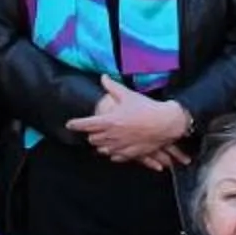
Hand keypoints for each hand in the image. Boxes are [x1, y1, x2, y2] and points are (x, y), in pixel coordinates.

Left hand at [66, 78, 189, 162]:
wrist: (166, 123)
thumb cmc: (146, 108)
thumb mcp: (128, 95)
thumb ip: (113, 87)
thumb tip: (103, 77)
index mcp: (110, 121)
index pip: (86, 125)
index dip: (75, 124)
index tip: (69, 124)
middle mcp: (112, 136)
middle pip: (92, 139)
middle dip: (91, 134)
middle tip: (94, 129)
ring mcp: (121, 146)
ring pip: (102, 149)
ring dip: (100, 144)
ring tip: (103, 138)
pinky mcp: (130, 154)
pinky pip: (115, 157)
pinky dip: (112, 153)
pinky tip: (115, 148)